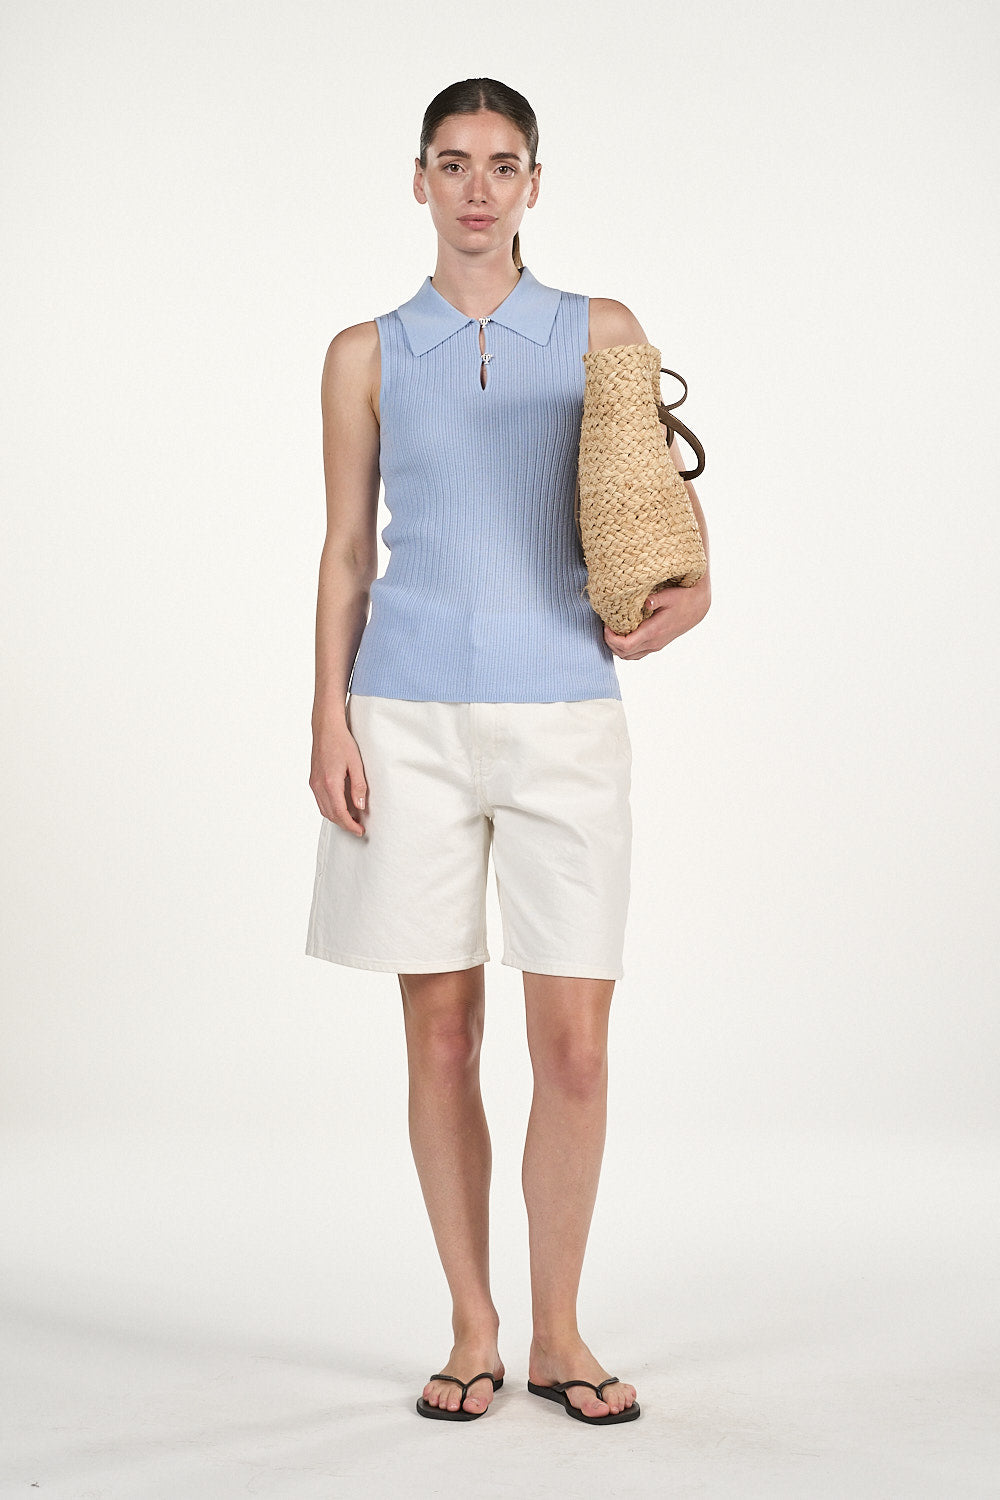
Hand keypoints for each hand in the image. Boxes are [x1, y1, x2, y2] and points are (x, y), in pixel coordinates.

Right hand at [309, 721, 367, 836]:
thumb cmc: (342, 742)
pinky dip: (330, 809)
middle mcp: (318, 786)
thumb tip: (360, 807)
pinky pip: (320, 801)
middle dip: (344, 824)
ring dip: (337, 818)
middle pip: (330, 814)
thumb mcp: (356, 764)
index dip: (350, 825)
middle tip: (358, 828)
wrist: (326, 728)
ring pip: (324, 810)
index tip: (360, 831)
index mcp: (330, 783)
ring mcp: (313, 784)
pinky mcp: (312, 780)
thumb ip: (359, 787)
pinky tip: (341, 807)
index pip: (340, 813)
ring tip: (352, 820)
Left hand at [603, 576, 711, 660]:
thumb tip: (646, 602)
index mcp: (653, 631)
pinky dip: (625, 648)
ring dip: (616, 647)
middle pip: (624, 653)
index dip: (611, 638)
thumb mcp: (670, 595)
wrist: (698, 607)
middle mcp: (653, 643)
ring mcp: (655, 646)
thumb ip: (656, 599)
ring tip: (611, 631)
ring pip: (629, 656)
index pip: (626, 645)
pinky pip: (636, 653)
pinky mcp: (656, 645)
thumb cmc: (683, 598)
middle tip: (605, 626)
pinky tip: (622, 635)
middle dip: (610, 642)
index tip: (606, 625)